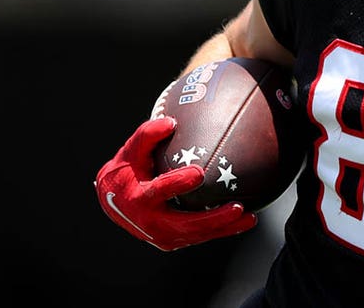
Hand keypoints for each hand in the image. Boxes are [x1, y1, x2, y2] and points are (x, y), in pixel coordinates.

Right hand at [94, 116, 256, 250]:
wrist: (113, 201)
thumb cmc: (127, 169)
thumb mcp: (131, 150)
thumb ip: (147, 135)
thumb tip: (171, 122)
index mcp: (138, 198)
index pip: (158, 191)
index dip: (177, 183)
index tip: (199, 173)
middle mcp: (150, 222)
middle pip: (185, 224)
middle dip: (212, 219)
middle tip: (237, 207)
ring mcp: (162, 236)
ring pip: (197, 234)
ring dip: (224, 228)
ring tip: (250, 217)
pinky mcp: (173, 240)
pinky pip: (200, 236)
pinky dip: (221, 230)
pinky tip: (245, 220)